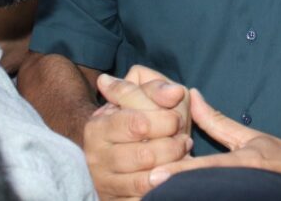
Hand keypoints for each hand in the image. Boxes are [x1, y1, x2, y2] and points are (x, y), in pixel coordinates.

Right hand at [85, 67, 192, 199]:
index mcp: (98, 126)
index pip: (137, 123)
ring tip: (182, 155)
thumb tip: (175, 92)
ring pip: (145, 181)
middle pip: (144, 155)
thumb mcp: (141, 97)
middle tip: (185, 140)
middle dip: (172, 146)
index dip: (165, 120)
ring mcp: (104, 183)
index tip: (177, 119)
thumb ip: (156, 90)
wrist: (119, 149)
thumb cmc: (136, 118)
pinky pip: (141, 200)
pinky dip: (162, 189)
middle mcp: (96, 156)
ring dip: (172, 168)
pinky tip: (171, 176)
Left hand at [149, 89, 280, 199]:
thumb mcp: (248, 136)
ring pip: (212, 198)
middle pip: (203, 191)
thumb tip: (191, 97)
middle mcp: (243, 183)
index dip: (178, 174)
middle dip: (177, 192)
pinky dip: (205, 200)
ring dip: (189, 197)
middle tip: (148, 190)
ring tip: (162, 198)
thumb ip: (217, 121)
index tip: (154, 177)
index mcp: (243, 162)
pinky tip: (186, 200)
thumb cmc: (279, 156)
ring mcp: (247, 195)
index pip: (205, 169)